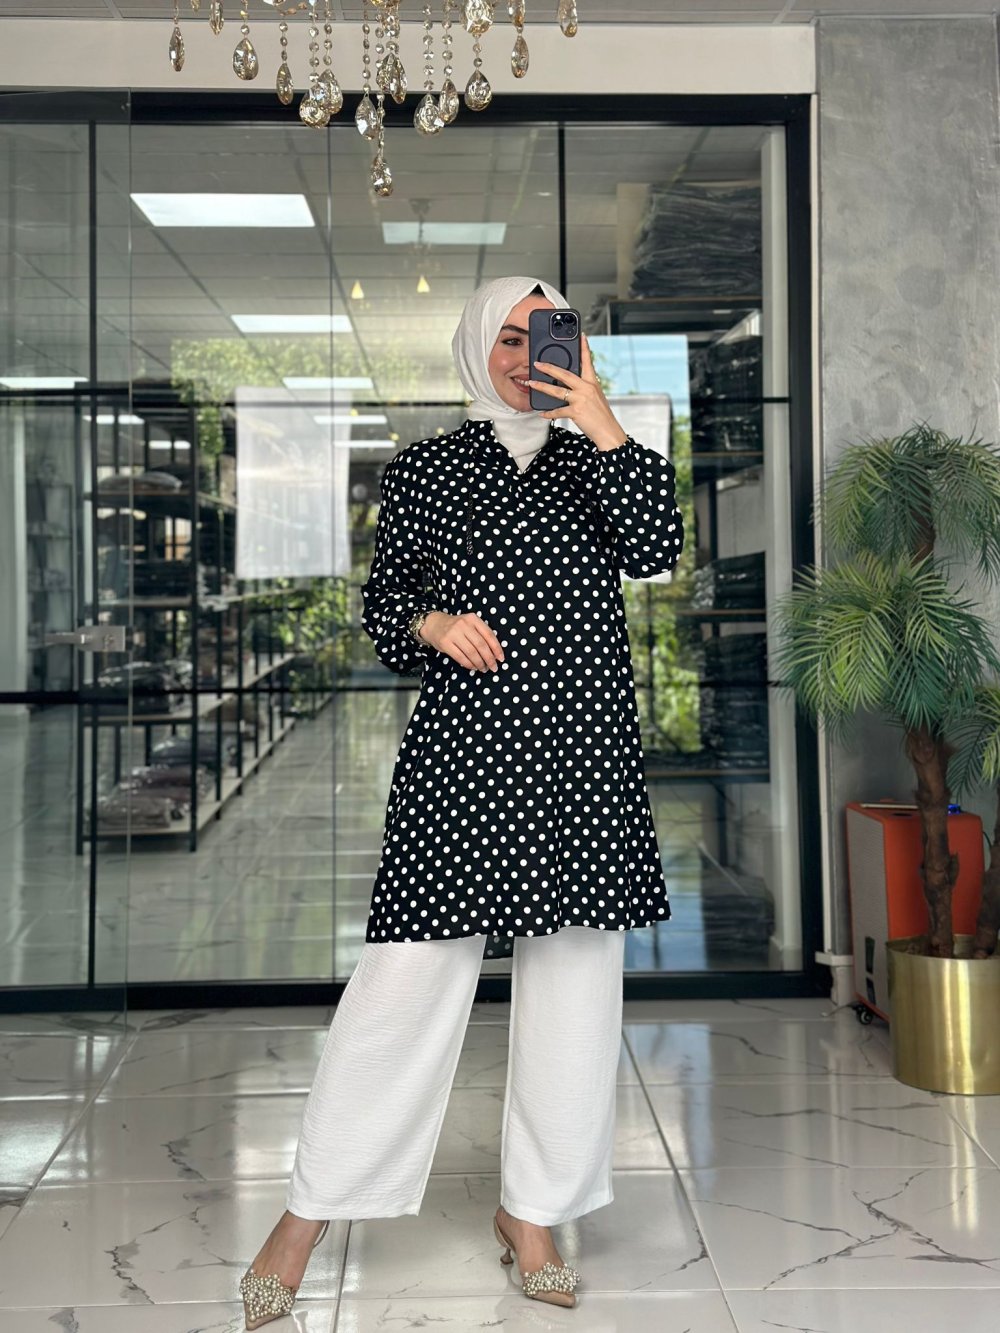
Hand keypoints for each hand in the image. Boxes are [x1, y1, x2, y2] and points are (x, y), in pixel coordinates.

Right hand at [420, 611, 504, 672]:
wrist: (434, 624)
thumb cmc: (456, 627)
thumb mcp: (470, 624)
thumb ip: (481, 634)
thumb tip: (495, 653)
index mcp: (473, 619)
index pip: (489, 635)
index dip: (497, 648)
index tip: (501, 659)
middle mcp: (463, 624)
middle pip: (481, 645)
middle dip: (489, 659)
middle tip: (493, 667)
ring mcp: (453, 633)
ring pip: (471, 652)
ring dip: (479, 663)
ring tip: (483, 668)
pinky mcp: (445, 643)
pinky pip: (460, 657)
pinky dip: (469, 664)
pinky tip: (473, 667)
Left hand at [525, 332, 627, 451]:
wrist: (608, 431)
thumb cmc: (601, 416)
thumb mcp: (596, 397)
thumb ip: (584, 389)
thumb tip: (569, 385)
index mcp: (592, 383)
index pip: (588, 361)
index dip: (584, 347)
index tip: (581, 336)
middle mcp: (587, 388)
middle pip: (564, 374)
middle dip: (549, 368)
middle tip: (537, 363)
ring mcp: (581, 399)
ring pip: (557, 391)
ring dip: (542, 387)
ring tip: (532, 384)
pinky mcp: (576, 411)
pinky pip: (558, 411)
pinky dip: (549, 413)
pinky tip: (542, 413)